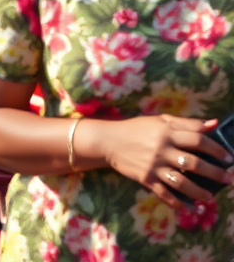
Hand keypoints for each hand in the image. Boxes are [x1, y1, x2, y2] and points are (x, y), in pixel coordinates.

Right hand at [103, 114, 233, 208]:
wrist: (109, 140)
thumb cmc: (137, 128)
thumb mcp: (159, 120)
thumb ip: (186, 122)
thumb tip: (214, 123)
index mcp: (167, 132)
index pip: (197, 139)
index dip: (215, 149)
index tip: (228, 157)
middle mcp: (162, 149)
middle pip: (194, 163)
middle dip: (215, 173)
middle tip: (229, 179)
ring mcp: (154, 165)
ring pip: (182, 182)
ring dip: (199, 192)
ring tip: (210, 197)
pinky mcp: (146, 178)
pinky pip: (165, 193)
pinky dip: (177, 203)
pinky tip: (188, 209)